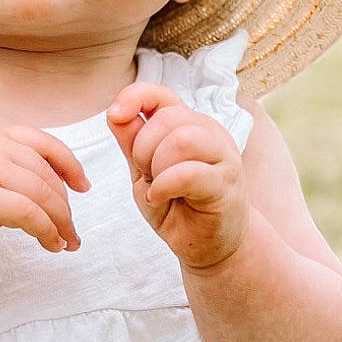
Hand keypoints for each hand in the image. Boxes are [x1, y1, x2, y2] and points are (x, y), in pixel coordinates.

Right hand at [0, 125, 88, 260]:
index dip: (68, 164)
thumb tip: (43, 182)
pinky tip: (50, 245)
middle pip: (45, 172)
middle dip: (65, 204)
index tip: (82, 186)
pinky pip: (30, 214)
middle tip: (72, 231)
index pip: (40, 142)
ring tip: (66, 242)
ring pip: (42, 193)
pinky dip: (47, 231)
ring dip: (61, 221)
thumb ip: (0, 164)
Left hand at [107, 82, 247, 269]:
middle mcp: (210, 133)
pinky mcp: (226, 184)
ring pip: (182, 139)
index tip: (115, 115)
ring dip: (157, 166)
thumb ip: (133, 142)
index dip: (135, 96)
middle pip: (167, 118)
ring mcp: (223, 156)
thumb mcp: (145, 172)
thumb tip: (115, 112)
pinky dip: (165, 186)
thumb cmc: (178, 207)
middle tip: (147, 176)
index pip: (162, 94)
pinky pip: (189, 173)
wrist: (210, 246)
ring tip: (157, 186)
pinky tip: (160, 198)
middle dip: (143, 148)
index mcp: (189, 124)